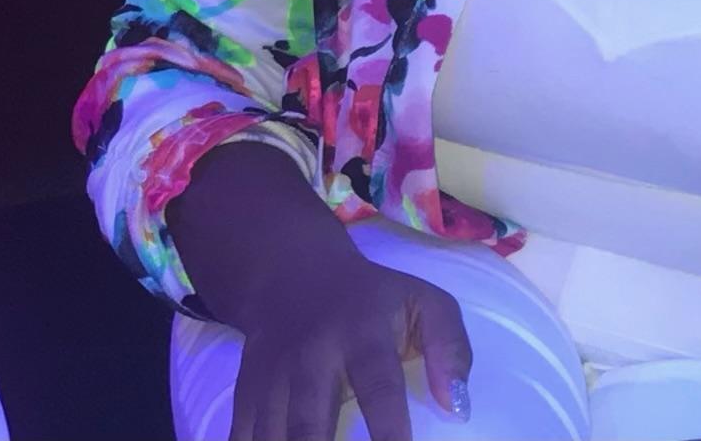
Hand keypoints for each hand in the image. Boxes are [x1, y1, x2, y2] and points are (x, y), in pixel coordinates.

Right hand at [225, 253, 471, 440]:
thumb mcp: (423, 302)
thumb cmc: (374, 300)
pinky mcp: (245, 397)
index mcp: (362, 332)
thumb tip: (458, 409)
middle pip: (312, 426)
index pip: (378, 388)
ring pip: (273, 439)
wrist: (293, 275)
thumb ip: (449, 347)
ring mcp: (272, 379)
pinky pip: (242, 440)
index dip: (389, 432)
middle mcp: (311, 357)